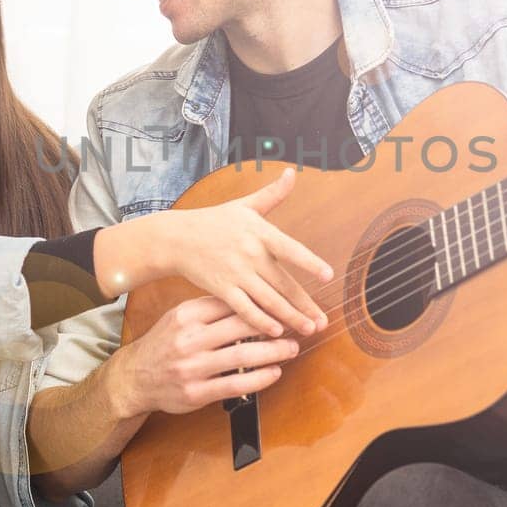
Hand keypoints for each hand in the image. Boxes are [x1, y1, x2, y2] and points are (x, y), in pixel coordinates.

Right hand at [107, 296, 299, 416]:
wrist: (134, 378)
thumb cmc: (163, 344)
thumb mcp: (178, 317)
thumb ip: (208, 309)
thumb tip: (247, 298)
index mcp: (186, 316)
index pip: (230, 303)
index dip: (260, 303)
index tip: (282, 302)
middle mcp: (189, 339)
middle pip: (241, 326)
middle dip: (274, 325)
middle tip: (296, 325)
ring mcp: (193, 367)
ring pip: (242, 355)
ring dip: (273, 352)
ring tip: (291, 348)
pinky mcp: (196, 392)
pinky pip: (235, 384)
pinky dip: (260, 378)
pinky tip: (275, 373)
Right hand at [154, 167, 332, 337]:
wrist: (177, 237)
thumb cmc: (215, 220)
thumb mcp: (245, 205)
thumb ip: (273, 194)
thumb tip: (293, 173)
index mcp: (259, 232)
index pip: (290, 249)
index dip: (310, 262)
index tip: (328, 275)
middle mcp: (250, 254)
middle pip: (283, 283)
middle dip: (305, 304)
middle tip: (323, 321)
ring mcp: (235, 273)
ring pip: (268, 300)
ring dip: (290, 317)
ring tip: (308, 330)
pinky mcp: (221, 288)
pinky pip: (245, 309)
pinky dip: (261, 322)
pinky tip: (276, 332)